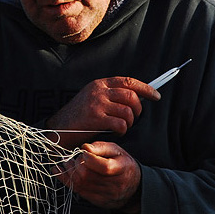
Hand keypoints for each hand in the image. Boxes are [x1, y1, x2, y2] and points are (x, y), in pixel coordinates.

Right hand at [45, 76, 159, 147]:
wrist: (59, 128)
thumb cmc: (78, 116)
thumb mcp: (92, 98)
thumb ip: (110, 95)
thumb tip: (136, 97)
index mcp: (99, 84)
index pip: (128, 81)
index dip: (145, 88)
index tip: (156, 96)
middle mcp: (99, 91)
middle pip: (131, 96)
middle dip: (139, 109)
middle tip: (135, 118)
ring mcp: (97, 104)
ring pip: (128, 111)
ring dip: (129, 122)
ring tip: (122, 126)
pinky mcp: (95, 118)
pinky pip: (120, 124)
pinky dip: (122, 130)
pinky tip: (116, 132)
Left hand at [57, 141, 142, 213]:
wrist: (133, 188)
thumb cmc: (123, 165)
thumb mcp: (116, 151)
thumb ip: (101, 147)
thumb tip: (85, 147)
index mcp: (122, 169)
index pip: (103, 166)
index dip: (89, 158)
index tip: (84, 152)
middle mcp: (115, 185)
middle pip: (88, 176)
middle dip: (77, 164)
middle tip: (75, 157)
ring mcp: (106, 195)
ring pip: (81, 184)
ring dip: (70, 171)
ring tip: (68, 162)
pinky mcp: (97, 201)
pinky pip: (78, 191)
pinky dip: (67, 180)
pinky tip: (61, 171)